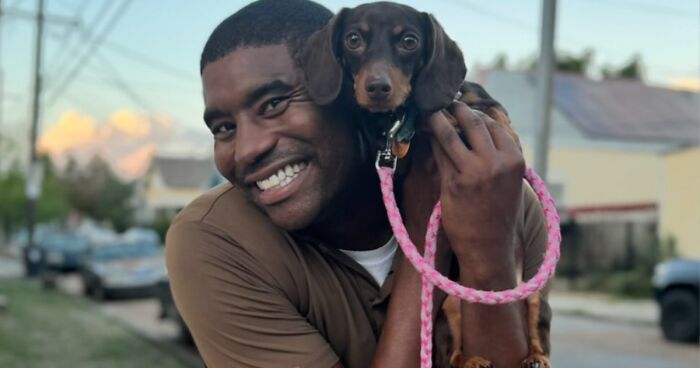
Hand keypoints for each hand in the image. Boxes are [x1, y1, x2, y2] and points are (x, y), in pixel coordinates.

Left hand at [426, 101, 524, 278]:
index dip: (477, 115)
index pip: (493, 126)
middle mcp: (496, 163)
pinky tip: (426, 134)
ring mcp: (473, 172)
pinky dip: (432, 140)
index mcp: (514, 160)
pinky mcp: (452, 182)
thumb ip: (499, 156)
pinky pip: (438, 153)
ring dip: (438, 119)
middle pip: (473, 123)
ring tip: (431, 112)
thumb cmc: (497, 214)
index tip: (465, 110)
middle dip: (457, 109)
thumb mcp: (509, 182)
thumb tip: (482, 130)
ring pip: (451, 134)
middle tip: (446, 103)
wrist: (487, 247)